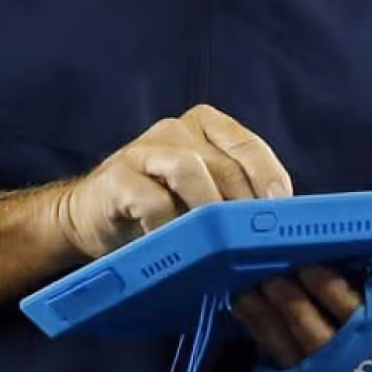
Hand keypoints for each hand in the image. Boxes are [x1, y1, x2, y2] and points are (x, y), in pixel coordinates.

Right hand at [56, 104, 291, 259]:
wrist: (90, 214)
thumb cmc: (157, 206)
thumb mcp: (201, 195)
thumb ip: (233, 195)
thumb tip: (278, 223)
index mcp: (205, 126)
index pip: (247, 144)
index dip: (268, 176)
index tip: (281, 207)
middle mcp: (176, 129)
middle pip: (223, 164)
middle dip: (242, 206)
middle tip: (251, 241)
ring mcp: (144, 150)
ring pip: (190, 171)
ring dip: (208, 210)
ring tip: (217, 243)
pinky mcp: (118, 177)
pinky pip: (153, 200)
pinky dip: (170, 226)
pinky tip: (176, 246)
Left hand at [233, 258, 371, 371]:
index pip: (366, 324)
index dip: (336, 295)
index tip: (312, 265)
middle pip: (322, 341)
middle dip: (293, 305)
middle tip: (270, 270)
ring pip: (295, 355)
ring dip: (269, 320)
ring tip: (249, 284)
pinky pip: (280, 361)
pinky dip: (260, 331)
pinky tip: (244, 303)